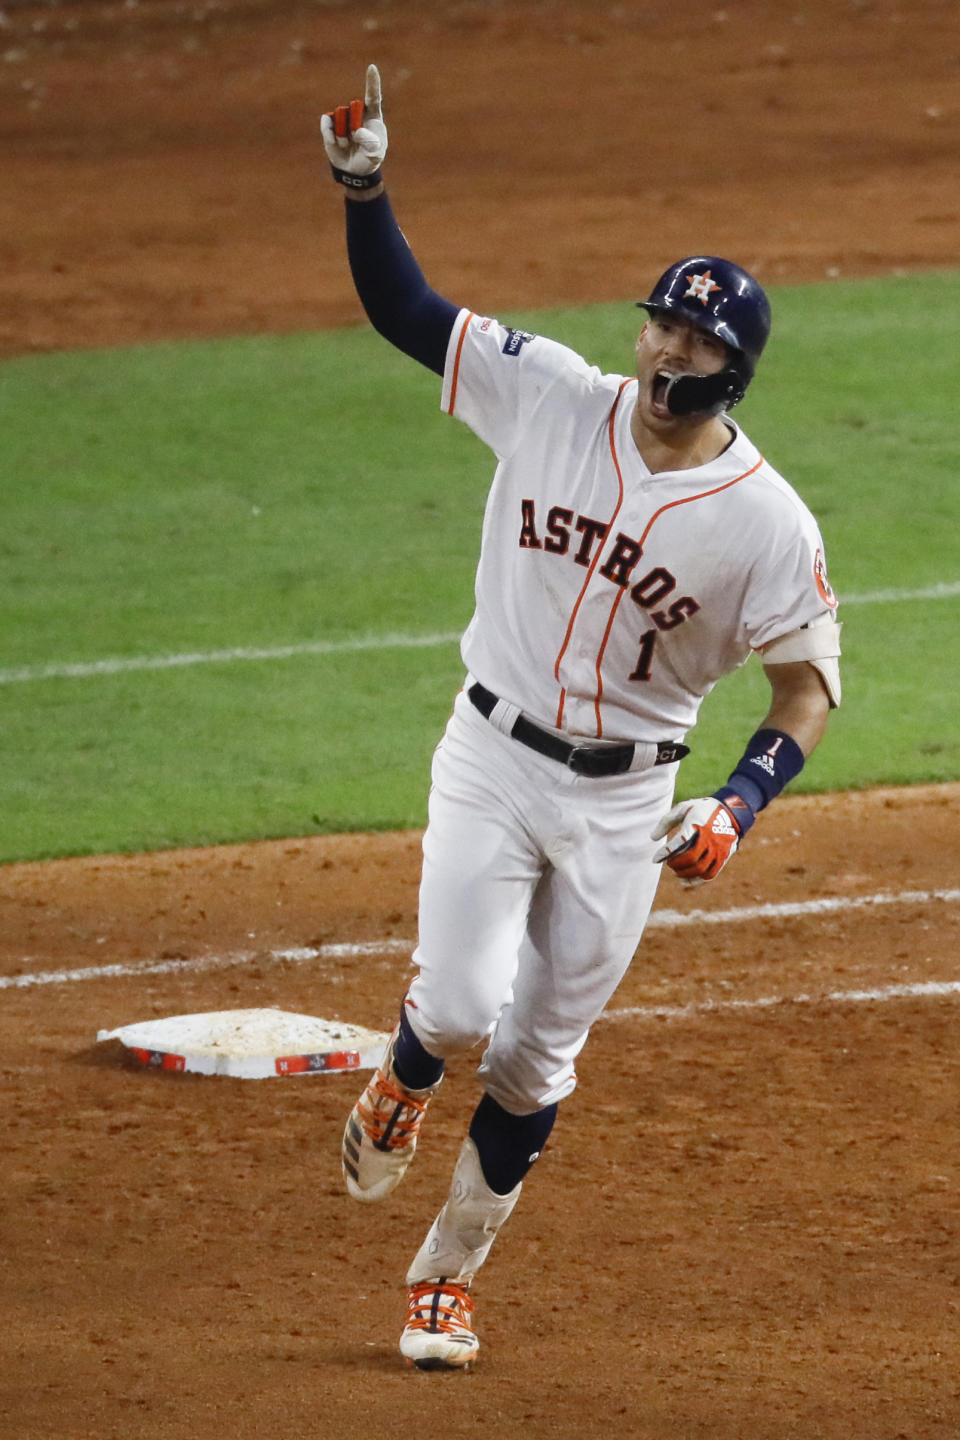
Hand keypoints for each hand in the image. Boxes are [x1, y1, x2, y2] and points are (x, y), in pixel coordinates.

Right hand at [321, 64, 387, 181]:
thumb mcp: (375, 155)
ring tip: (348, 145)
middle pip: (353, 109)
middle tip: (357, 141)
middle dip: (354, 126)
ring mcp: (343, 118)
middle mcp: (357, 113)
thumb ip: (371, 144)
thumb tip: (357, 132)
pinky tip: (337, 144)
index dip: (372, 83)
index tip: (372, 67)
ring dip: (343, 137)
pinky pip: (327, 124)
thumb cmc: (369, 158)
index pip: (373, 97)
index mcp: (373, 116)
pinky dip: (331, 137)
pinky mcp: (329, 124)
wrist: (354, 170)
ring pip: (340, 118)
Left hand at [650, 797, 740, 884]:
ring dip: (686, 874)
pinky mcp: (724, 856)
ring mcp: (718, 848)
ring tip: (677, 872)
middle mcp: (709, 838)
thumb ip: (666, 822)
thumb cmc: (702, 809)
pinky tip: (687, 880)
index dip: (664, 853)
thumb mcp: (683, 808)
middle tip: (669, 864)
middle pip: (690, 858)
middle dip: (676, 864)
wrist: (730, 811)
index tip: (655, 859)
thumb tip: (652, 838)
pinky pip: (711, 873)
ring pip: (700, 868)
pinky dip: (698, 879)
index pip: (678, 843)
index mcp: (696, 825)